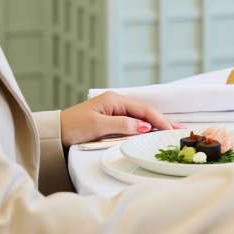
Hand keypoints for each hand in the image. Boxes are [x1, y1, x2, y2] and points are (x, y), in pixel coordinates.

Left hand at [59, 92, 177, 146]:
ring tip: (171, 130)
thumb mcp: (98, 126)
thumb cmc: (72, 127)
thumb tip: (145, 126)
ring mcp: (114, 111)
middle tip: (179, 129)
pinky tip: (154, 132)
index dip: (159, 120)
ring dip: (156, 124)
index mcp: (114, 100)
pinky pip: (133, 122)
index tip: (171, 129)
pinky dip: (146, 127)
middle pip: (145, 111)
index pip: (143, 109)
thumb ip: (123, 125)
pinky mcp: (111, 119)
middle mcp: (116, 103)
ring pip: (140, 117)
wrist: (53, 132)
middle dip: (163, 120)